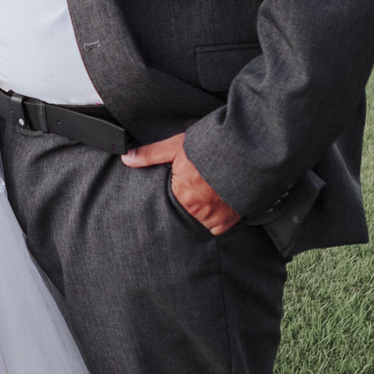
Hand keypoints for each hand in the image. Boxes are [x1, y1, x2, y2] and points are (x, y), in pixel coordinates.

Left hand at [122, 133, 242, 235]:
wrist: (248, 153)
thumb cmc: (211, 148)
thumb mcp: (178, 146)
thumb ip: (151, 154)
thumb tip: (126, 158)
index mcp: (182, 195)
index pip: (169, 205)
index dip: (175, 196)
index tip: (181, 191)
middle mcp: (198, 210)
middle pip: (186, 214)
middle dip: (188, 206)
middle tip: (196, 193)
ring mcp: (215, 218)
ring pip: (201, 222)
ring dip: (202, 213)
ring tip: (207, 198)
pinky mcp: (230, 221)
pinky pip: (217, 227)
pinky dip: (216, 218)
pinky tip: (217, 205)